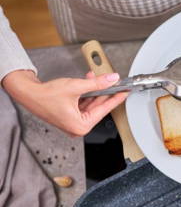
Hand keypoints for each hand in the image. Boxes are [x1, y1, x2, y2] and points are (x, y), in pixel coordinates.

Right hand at [2, 70, 126, 135]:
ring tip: (100, 79)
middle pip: (98, 107)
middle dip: (105, 92)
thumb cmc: (46, 96)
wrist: (28, 93)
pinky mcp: (70, 116)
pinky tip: (90, 82)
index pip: (104, 110)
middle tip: (116, 84)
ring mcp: (74, 122)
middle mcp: (78, 127)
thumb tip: (111, 80)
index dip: (116, 99)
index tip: (125, 93)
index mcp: (81, 126)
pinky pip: (84, 104)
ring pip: (91, 104)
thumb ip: (96, 83)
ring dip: (95, 91)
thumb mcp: (76, 87)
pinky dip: (87, 93)